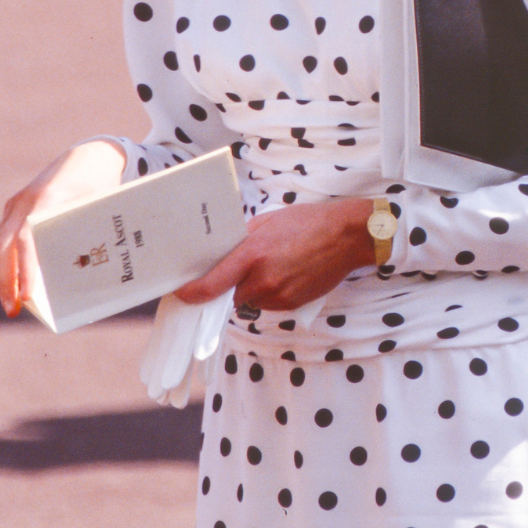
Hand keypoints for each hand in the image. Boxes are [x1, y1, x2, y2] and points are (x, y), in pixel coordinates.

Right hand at [0, 139, 126, 317]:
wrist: (90, 157)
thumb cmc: (99, 185)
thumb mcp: (100, 208)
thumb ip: (92, 237)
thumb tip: (86, 282)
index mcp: (46, 199)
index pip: (26, 239)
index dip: (25, 269)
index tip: (27, 296)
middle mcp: (24, 202)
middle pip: (1, 246)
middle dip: (4, 280)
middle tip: (14, 310)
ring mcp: (16, 205)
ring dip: (0, 276)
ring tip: (12, 305)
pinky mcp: (15, 210)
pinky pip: (2, 241)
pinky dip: (5, 265)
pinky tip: (14, 286)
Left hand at [176, 198, 373, 310]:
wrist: (347, 237)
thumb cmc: (307, 223)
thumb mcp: (266, 223)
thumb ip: (241, 243)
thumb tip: (218, 257)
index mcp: (252, 254)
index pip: (210, 285)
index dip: (190, 293)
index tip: (181, 293)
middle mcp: (263, 279)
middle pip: (229, 295)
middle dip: (230, 285)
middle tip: (244, 267)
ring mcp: (279, 295)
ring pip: (250, 300)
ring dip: (252, 288)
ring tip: (274, 265)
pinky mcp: (292, 305)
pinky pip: (269, 304)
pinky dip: (270, 293)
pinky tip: (286, 273)